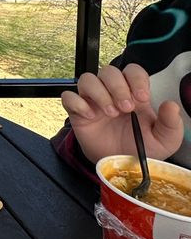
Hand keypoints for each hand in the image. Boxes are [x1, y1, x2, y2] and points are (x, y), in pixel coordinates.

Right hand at [61, 63, 184, 164]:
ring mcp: (92, 101)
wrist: (118, 168)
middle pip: (108, 71)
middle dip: (118, 87)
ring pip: (87, 79)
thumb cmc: (140, 149)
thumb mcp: (163, 141)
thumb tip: (171, 105)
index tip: (142, 98)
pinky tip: (89, 116)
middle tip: (126, 108)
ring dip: (99, 93)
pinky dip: (77, 103)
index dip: (136, 79)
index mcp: (133, 93)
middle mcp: (111, 93)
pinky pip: (68, 97)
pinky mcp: (77, 112)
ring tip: (110, 112)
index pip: (132, 70)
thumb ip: (171, 124)